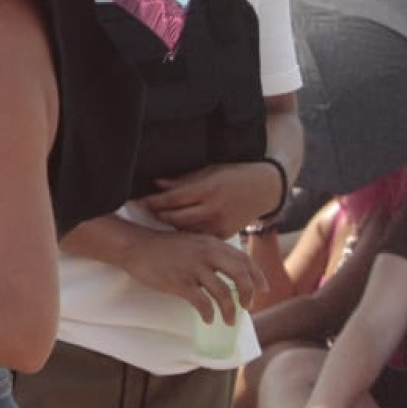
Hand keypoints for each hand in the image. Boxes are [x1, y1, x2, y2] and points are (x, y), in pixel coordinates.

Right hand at [114, 228, 263, 323]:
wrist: (136, 246)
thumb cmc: (163, 246)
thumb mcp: (193, 242)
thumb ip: (211, 252)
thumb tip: (230, 271)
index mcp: (212, 243)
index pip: (244, 260)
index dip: (257, 277)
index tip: (263, 290)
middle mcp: (207, 254)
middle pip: (240, 276)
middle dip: (248, 295)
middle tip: (247, 307)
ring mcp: (194, 268)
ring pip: (223, 293)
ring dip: (229, 311)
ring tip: (228, 320)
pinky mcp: (180, 282)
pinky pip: (202, 303)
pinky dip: (208, 314)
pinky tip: (207, 319)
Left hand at [141, 160, 285, 236]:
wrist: (266, 189)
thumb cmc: (234, 175)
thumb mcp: (209, 171)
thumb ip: (183, 180)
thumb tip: (157, 184)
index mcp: (207, 189)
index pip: (171, 199)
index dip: (153, 201)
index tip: (139, 200)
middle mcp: (213, 208)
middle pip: (175, 217)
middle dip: (157, 214)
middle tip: (144, 210)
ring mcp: (220, 223)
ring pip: (185, 229)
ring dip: (170, 224)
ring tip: (158, 218)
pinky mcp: (226, 234)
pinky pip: (200, 236)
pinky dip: (188, 232)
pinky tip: (178, 228)